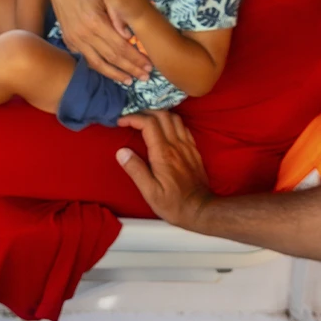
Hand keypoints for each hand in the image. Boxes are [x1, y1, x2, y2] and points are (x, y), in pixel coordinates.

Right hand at [49, 0, 151, 81]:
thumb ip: (117, 15)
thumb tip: (128, 37)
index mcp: (95, 22)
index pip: (120, 46)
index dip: (135, 57)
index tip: (149, 65)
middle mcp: (85, 34)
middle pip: (112, 57)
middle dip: (131, 68)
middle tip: (146, 76)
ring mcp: (76, 41)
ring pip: (98, 64)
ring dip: (116, 74)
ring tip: (131, 81)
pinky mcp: (71, 43)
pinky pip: (88, 60)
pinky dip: (101, 69)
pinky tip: (112, 74)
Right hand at [116, 111, 214, 229]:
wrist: (200, 209)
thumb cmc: (173, 203)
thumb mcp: (149, 192)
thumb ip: (136, 170)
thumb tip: (122, 151)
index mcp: (163, 153)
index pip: (148, 123)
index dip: (133, 118)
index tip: (121, 121)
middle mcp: (176, 145)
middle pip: (162, 115)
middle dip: (144, 112)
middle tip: (131, 119)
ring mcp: (187, 145)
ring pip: (174, 118)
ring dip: (158, 114)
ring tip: (145, 120)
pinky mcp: (194, 149)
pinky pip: (183, 127)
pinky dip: (171, 122)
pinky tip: (164, 129)